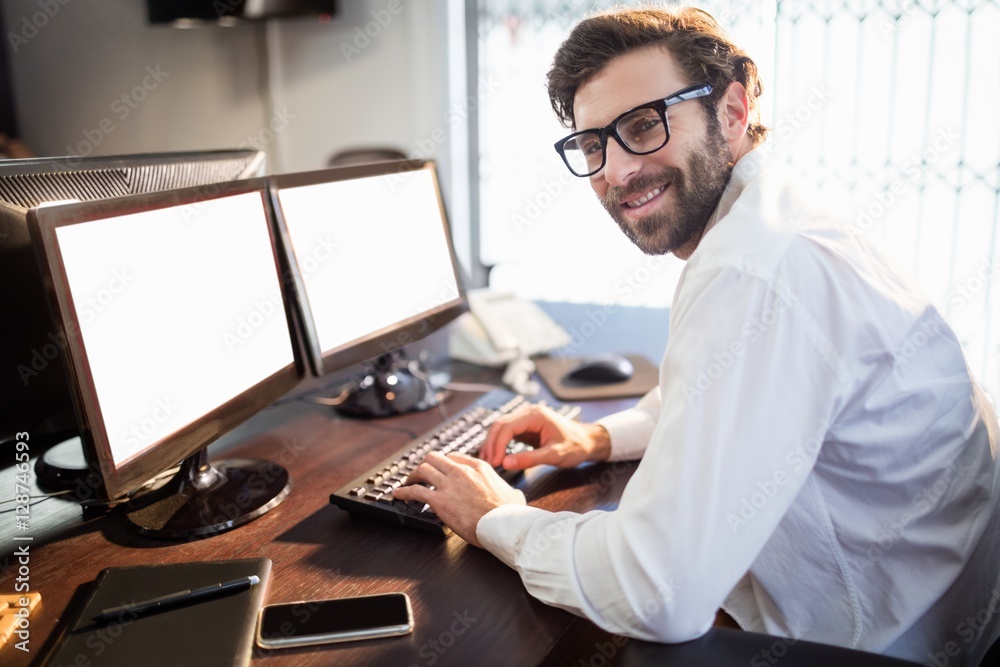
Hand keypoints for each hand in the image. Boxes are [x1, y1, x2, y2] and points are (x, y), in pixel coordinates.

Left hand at [391, 451, 525, 547]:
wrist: (503, 525)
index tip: (438, 469)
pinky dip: (404, 492)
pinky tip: (398, 495)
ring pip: (422, 470)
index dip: (442, 462)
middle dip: (424, 465)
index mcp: (478, 467)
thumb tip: (514, 495)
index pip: (453, 456)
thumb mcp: (513, 494)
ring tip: (407, 482)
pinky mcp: (439, 500)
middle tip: (419, 473)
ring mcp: (449, 484)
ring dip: (412, 476)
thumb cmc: (509, 513)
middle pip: (434, 458)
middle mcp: (461, 471)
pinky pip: (415, 491)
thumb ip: (509, 490)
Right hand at [479, 405, 611, 470]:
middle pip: (500, 425)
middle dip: (492, 444)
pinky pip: (508, 432)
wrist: (588, 441)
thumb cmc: (575, 446)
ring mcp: (526, 418)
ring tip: (489, 461)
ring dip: (493, 443)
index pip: (507, 427)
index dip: (498, 445)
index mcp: (535, 415)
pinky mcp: (526, 426)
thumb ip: (530, 459)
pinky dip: (500, 443)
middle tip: (488, 463)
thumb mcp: (554, 455)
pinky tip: (497, 456)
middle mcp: (528, 412)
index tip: (495, 462)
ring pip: (501, 428)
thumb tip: (506, 463)